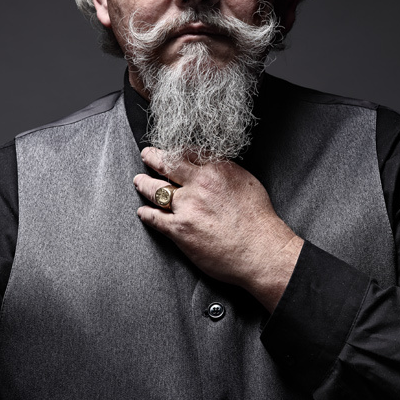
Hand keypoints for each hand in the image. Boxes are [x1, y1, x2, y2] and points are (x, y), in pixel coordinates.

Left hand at [133, 147, 303, 311]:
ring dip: (144, 183)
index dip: (174, 150)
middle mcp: (198, 184)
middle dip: (152, 157)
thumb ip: (225, 170)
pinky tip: (142, 211)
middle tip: (146, 154)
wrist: (260, 249)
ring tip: (139, 181)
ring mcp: (186, 207)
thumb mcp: (245, 181)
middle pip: (166, 165)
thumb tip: (213, 166)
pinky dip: (145, 213)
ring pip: (155, 189)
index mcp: (215, 169)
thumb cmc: (259, 219)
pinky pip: (154, 218)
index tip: (169, 150)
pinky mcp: (179, 230)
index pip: (186, 152)